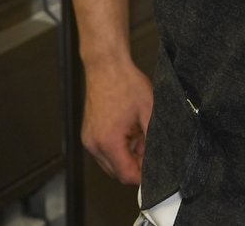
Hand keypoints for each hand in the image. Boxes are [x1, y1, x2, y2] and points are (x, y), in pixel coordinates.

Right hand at [82, 56, 153, 185]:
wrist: (107, 67)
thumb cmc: (126, 84)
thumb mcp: (149, 112)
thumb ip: (152, 139)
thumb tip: (157, 157)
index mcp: (109, 141)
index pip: (126, 175)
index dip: (142, 177)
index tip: (154, 172)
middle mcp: (94, 144)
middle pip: (116, 172)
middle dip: (135, 166)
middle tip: (149, 148)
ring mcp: (88, 139)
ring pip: (109, 163)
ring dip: (126, 157)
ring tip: (139, 135)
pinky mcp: (87, 133)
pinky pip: (103, 151)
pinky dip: (117, 148)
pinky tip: (129, 131)